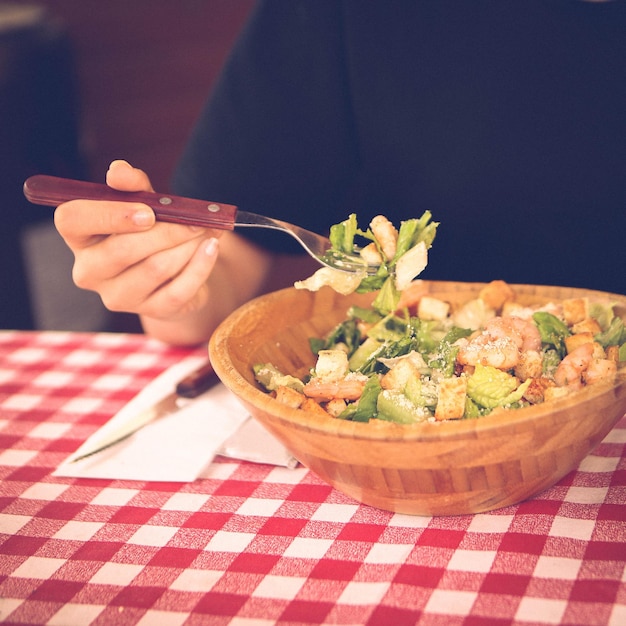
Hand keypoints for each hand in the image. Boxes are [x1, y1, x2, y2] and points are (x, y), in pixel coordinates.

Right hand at [54, 160, 220, 325]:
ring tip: (207, 230)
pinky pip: (179, 289)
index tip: (148, 212)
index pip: (72, 221)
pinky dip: (201, 265)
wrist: (177, 275)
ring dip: (187, 245)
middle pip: (121, 250)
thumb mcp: (143, 205)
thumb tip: (120, 171)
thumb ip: (132, 186)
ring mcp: (119, 297)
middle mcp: (90, 272)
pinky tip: (212, 247)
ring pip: (155, 268)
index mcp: (80, 238)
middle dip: (166, 231)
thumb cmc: (151, 233)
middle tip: (197, 219)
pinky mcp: (152, 311)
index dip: (109, 214)